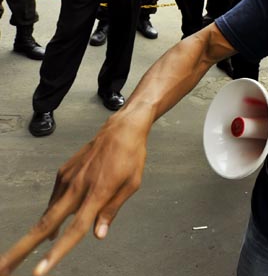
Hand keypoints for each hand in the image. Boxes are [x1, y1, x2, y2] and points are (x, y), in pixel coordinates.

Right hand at [0, 110, 152, 275]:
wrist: (121, 128)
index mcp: (97, 194)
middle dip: (20, 249)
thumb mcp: (131, 185)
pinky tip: (51, 227)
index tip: (39, 271)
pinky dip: (52, 214)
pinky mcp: (63, 173)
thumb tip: (97, 236)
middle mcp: (77, 188)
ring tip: (15, 257)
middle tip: (1, 271)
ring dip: (32, 235)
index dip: (57, 253)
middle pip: (45, 225)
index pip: (74, 230)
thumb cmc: (132, 157)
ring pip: (47, 213)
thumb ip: (112, 211)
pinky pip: (55, 200)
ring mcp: (67, 179)